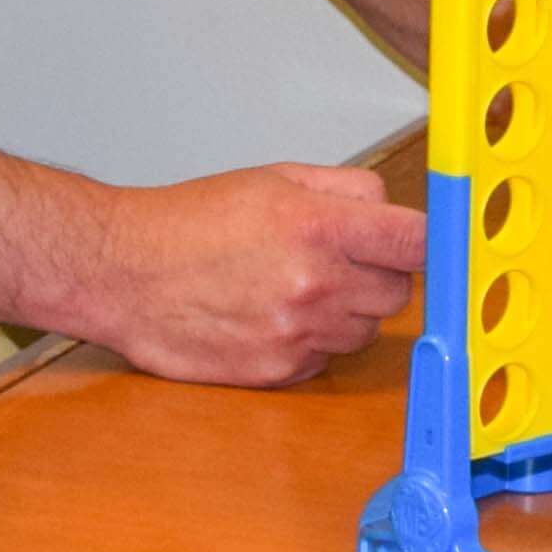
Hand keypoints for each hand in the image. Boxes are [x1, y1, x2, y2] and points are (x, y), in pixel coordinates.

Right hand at [86, 162, 424, 383]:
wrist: (123, 274)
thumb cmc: (190, 223)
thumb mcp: (273, 179)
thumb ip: (346, 190)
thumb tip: (395, 208)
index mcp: (319, 227)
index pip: (416, 241)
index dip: (428, 242)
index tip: (426, 243)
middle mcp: (315, 284)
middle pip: (398, 292)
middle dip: (378, 276)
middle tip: (336, 260)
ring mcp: (298, 333)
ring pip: (364, 331)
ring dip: (345, 312)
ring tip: (292, 287)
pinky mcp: (278, 371)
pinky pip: (325, 358)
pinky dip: (311, 342)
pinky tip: (271, 316)